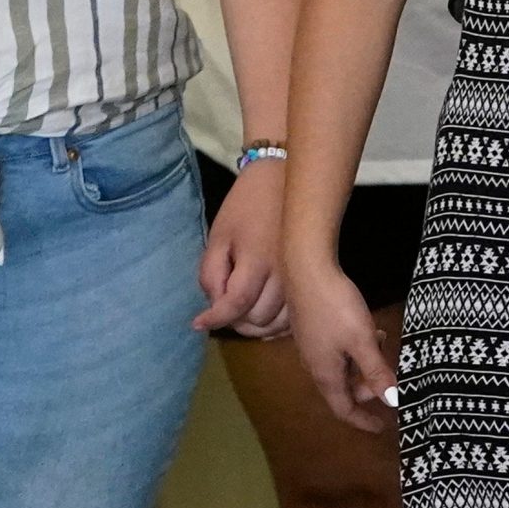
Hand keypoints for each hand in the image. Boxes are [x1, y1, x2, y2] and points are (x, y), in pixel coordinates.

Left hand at [196, 160, 290, 336]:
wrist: (284, 182)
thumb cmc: (245, 207)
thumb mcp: (219, 236)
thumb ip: (212, 275)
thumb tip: (214, 308)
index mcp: (258, 260)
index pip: (236, 305)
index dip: (215, 319)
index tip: (198, 323)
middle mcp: (284, 274)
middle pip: (257, 318)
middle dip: (235, 321)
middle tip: (223, 310)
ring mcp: (301, 277)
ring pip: (278, 322)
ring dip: (256, 326)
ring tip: (241, 315)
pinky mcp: (310, 277)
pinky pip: (295, 315)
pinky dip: (277, 324)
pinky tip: (264, 315)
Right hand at [288, 256, 399, 432]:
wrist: (307, 271)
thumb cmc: (336, 308)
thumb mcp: (362, 340)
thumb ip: (376, 371)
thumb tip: (393, 401)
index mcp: (326, 374)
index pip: (344, 409)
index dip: (362, 420)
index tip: (381, 427)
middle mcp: (316, 365)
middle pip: (344, 389)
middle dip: (368, 389)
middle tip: (391, 378)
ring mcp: (313, 347)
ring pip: (343, 368)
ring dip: (364, 366)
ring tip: (384, 348)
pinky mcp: (314, 329)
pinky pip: (339, 351)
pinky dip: (357, 350)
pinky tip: (371, 332)